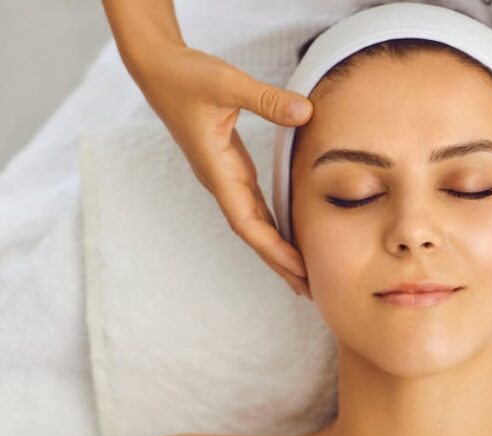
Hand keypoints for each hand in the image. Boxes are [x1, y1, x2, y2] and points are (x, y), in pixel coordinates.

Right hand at [128, 45, 313, 297]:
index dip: (273, 247)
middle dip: (280, 263)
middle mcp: (221, 180)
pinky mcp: (231, 167)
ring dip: (277, 250)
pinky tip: (290, 237)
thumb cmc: (186, 75)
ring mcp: (225, 176)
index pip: (247, 221)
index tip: (300, 269)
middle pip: (253, 233)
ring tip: (305, 275)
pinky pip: (255, 205)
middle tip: (312, 290)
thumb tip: (306, 112)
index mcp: (217, 170)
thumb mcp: (227, 82)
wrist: (158, 68)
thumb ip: (266, 99)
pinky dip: (273, 225)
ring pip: (254, 223)